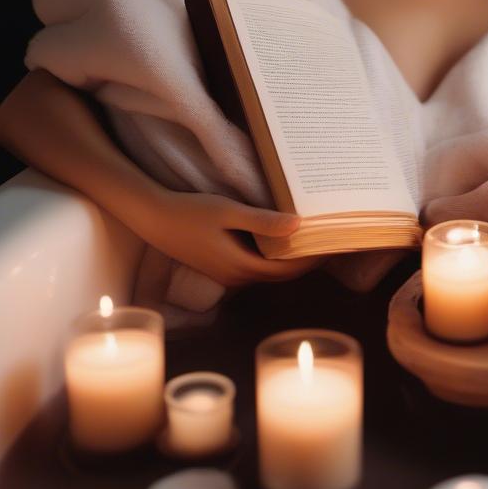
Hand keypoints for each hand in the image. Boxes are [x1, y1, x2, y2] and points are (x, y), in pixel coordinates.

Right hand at [127, 187, 323, 288]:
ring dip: (291, 259)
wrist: (154, 219)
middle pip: (281, 274)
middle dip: (307, 261)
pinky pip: (256, 266)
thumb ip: (263, 221)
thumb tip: (298, 226)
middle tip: (331, 241)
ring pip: (269, 271)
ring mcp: (227, 275)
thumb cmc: (191, 211)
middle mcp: (236, 277)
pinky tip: (283, 240)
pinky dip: (274, 257)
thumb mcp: (229, 212)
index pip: (287, 270)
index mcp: (240, 266)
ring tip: (313, 238)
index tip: (333, 245)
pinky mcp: (222, 267)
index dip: (312, 259)